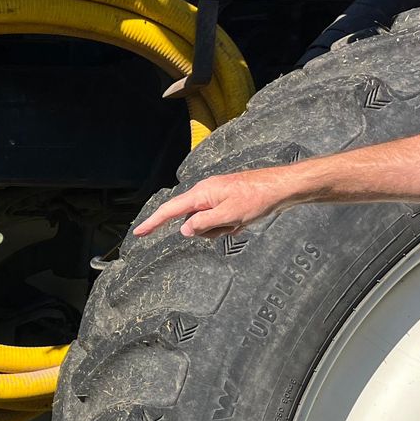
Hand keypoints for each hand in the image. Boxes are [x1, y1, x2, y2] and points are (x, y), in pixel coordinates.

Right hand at [134, 165, 304, 238]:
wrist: (281, 187)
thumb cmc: (257, 198)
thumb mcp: (229, 216)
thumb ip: (203, 224)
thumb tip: (184, 230)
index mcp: (202, 194)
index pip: (170, 211)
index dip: (152, 223)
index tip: (138, 233)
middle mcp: (205, 193)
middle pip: (192, 220)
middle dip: (207, 230)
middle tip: (231, 225)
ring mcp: (215, 197)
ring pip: (206, 223)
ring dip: (221, 228)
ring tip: (240, 221)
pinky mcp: (225, 200)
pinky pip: (218, 219)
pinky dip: (229, 224)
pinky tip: (244, 220)